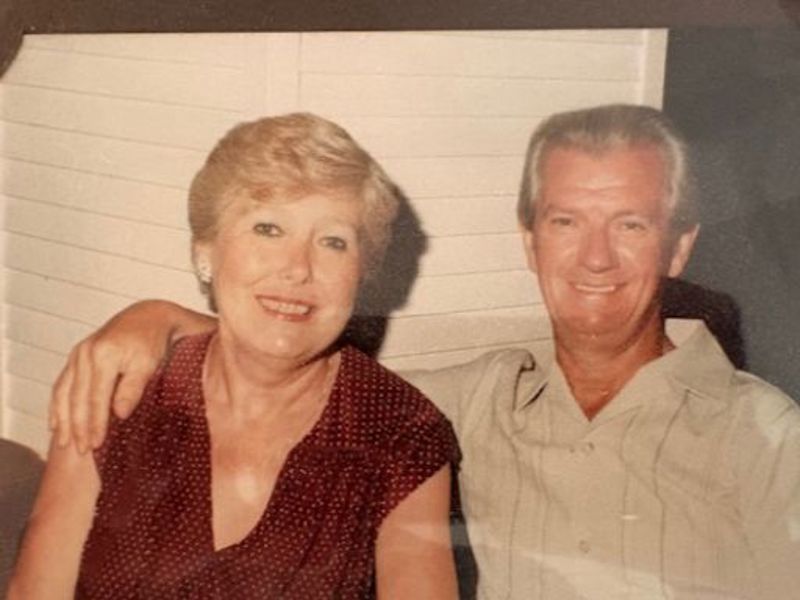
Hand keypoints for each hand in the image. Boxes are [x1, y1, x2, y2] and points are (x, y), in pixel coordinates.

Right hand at [50, 300, 214, 451]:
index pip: (97, 398)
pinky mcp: (76, 356)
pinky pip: (61, 383)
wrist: (148, 317)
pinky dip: (56, 405)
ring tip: (64, 443)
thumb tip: (120, 414)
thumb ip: (133, 388)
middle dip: (78, 427)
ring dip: (63, 419)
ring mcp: (78, 354)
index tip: (96, 444)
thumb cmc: (153, 342)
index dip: (95, 423)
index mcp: (104, 355)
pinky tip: (55, 423)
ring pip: (64, 392)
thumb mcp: (149, 363)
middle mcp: (86, 353)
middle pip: (77, 398)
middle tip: (80, 451)